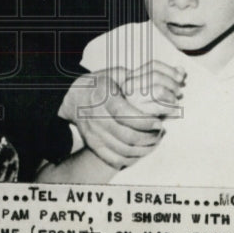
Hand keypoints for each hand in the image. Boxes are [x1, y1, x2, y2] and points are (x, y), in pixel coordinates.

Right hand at [59, 62, 184, 168]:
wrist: (74, 98)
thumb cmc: (100, 84)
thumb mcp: (115, 74)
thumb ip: (134, 79)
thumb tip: (156, 86)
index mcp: (103, 96)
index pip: (124, 114)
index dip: (144, 122)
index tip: (158, 123)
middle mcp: (96, 117)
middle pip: (126, 136)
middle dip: (148, 137)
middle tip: (160, 132)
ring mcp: (93, 133)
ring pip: (122, 149)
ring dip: (143, 149)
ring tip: (154, 141)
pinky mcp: (93, 144)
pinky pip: (113, 158)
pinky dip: (130, 158)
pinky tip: (140, 151)